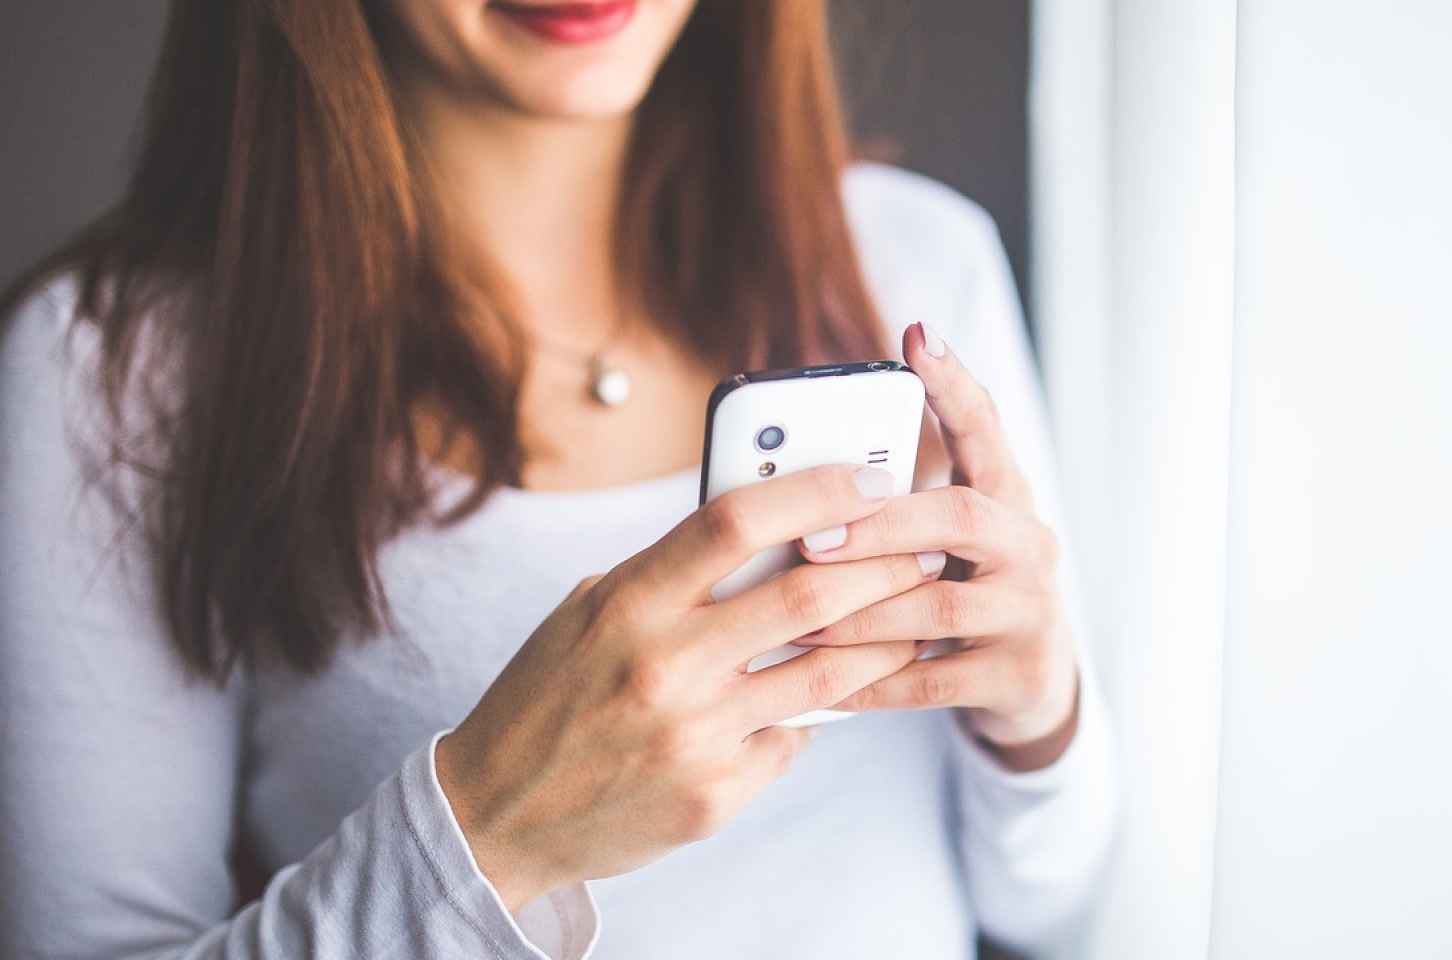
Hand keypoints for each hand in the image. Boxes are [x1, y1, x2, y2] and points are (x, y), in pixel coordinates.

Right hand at [435, 464, 943, 910]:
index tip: (871, 476)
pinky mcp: (715, 794)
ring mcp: (694, 735)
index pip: (736, 521)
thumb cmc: (549, 696)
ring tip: (917, 613)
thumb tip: (771, 529)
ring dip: (884, 637)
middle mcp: (665, 665)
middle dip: (885, 562)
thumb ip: (671, 574)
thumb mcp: (589, 614)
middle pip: (807, 593)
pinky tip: (829, 698)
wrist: (497, 816)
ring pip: (826, 674)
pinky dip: (814, 714)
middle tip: (926, 545)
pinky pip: (793, 739)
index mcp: (628, 602)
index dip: (816, 489)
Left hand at [794, 322, 1080, 770]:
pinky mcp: (1019, 674)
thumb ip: (894, 505)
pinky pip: (933, 680)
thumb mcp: (943, 539)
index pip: (985, 428)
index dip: (954, 384)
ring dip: (862, 612)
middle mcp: (1030, 544)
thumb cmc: (961, 589)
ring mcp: (1031, 611)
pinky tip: (824, 686)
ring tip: (797, 619)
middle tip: (809, 538)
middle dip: (880, 527)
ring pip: (941, 605)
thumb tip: (794, 476)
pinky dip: (873, 682)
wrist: (1030, 680)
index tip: (917, 336)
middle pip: (962, 517)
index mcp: (1006, 496)